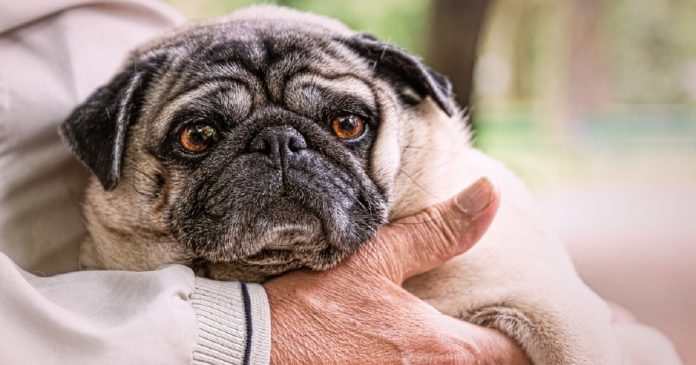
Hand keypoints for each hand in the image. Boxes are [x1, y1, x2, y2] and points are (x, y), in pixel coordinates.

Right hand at [265, 178, 529, 363]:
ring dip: (450, 357)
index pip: (512, 354)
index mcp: (443, 349)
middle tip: (472, 323)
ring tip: (432, 332)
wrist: (253, 350)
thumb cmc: (313, 305)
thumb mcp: (376, 258)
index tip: (503, 318)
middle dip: (485, 350)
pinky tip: (393, 349)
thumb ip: (438, 232)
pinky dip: (415, 363)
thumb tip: (488, 193)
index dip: (514, 336)